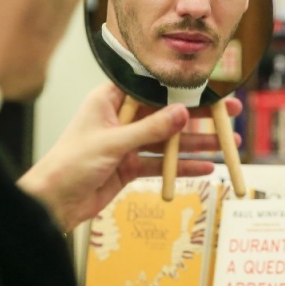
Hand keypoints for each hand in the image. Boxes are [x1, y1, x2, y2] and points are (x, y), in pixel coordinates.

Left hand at [17, 82, 241, 231]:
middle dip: (197, 115)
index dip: (179, 85)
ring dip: (196, 143)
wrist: (53, 202)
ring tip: (228, 143)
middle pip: (165, 112)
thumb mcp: (113, 143)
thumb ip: (149, 130)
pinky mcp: (129, 167)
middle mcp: (119, 118)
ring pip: (167, 140)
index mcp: (108, 100)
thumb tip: (183, 113)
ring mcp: (126, 143)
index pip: (150, 86)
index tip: (208, 83)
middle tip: (230, 111)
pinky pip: (161, 164)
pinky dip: (182, 167)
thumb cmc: (70, 164)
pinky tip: (207, 168)